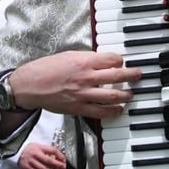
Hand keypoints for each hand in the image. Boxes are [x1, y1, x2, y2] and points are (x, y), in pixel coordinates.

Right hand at [8, 51, 141, 119]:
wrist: (29, 85)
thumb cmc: (46, 69)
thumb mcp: (68, 56)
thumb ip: (86, 59)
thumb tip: (101, 61)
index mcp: (84, 61)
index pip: (113, 59)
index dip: (121, 60)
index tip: (122, 61)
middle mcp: (86, 77)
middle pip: (119, 76)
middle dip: (133, 75)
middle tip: (138, 75)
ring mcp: (84, 94)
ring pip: (114, 96)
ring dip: (126, 95)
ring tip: (130, 94)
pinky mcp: (79, 108)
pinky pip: (101, 112)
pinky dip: (113, 112)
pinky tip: (118, 110)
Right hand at [18, 143, 65, 168]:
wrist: (17, 151)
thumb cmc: (29, 149)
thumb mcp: (39, 146)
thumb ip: (48, 151)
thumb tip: (59, 157)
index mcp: (40, 148)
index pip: (52, 150)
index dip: (60, 155)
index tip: (64, 160)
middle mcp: (36, 155)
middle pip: (48, 161)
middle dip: (57, 165)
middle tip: (63, 168)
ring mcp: (31, 162)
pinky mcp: (28, 168)